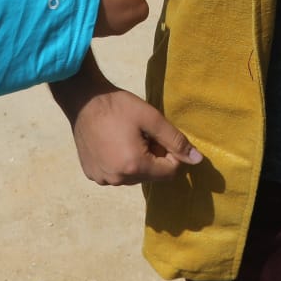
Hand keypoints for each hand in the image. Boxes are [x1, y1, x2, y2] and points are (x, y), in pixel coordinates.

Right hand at [58, 77, 202, 185]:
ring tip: (127, 137)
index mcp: (134, 166)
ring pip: (133, 177)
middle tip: (143, 134)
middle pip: (151, 176)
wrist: (83, 100)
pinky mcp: (92, 175)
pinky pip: (116, 175)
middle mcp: (117, 179)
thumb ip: (176, 140)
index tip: (160, 136)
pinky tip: (113, 143)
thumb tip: (197, 160)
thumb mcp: (151, 118)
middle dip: (154, 157)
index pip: (169, 172)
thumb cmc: (118, 106)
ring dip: (137, 161)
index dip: (171, 154)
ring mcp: (102, 179)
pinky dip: (120, 163)